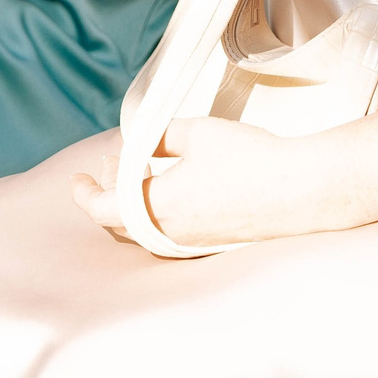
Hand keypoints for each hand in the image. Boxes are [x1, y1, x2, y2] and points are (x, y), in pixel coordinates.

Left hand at [71, 115, 345, 249]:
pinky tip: (170, 188)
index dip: (84, 193)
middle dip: (107, 194)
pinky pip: (168, 234)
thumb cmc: (248, 159)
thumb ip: (157, 134)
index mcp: (156, 208)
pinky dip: (156, 213)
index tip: (77, 178)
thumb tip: (139, 140)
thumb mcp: (195, 132)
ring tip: (137, 171)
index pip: (101, 209)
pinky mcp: (210, 246)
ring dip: (132, 203)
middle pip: (119, 223)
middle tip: (106, 167)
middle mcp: (168, 236)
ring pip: (144, 230)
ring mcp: (190, 245)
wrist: (300, 191)